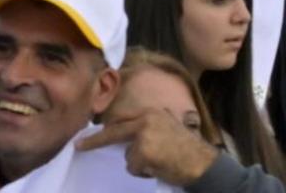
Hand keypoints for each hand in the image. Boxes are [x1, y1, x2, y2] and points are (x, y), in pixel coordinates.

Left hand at [80, 106, 218, 185]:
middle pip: (114, 132)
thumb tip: (129, 132)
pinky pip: (134, 167)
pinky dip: (144, 172)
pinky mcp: (144, 152)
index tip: (89, 133)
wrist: (207, 166)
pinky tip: (160, 169)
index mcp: (151, 113)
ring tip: (161, 163)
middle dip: (94, 141)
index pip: (122, 121)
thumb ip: (151, 126)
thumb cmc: (190, 151)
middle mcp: (145, 120)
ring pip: (129, 156)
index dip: (105, 130)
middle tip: (78, 145)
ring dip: (141, 163)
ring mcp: (144, 135)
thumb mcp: (170, 128)